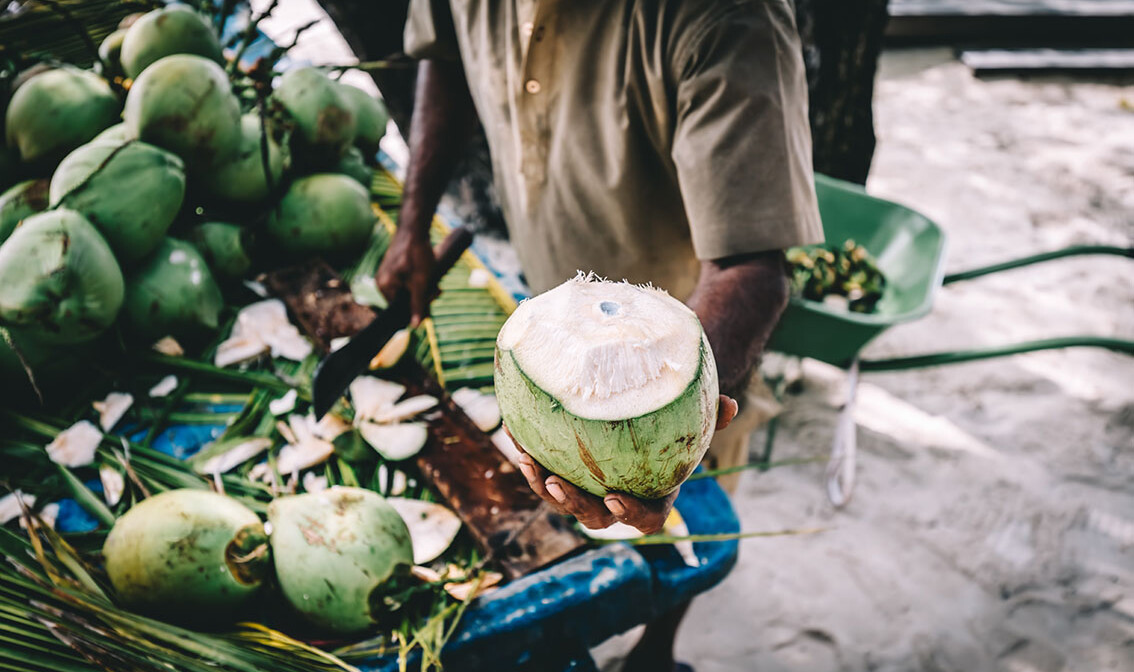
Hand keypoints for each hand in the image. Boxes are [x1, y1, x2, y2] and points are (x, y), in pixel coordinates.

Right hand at [376, 227, 435, 326]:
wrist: (415, 228)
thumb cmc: (417, 254)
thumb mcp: (421, 283)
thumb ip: (417, 304)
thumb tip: (414, 326)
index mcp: (384, 287)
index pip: (399, 310)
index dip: (417, 309)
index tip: (431, 301)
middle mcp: (381, 282)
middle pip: (404, 301)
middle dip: (422, 298)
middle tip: (437, 290)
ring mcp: (387, 275)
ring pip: (408, 291)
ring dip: (423, 290)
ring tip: (435, 282)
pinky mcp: (394, 268)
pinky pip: (406, 282)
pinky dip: (418, 281)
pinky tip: (428, 275)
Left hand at [511, 394, 737, 533]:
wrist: (650, 418)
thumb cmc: (676, 424)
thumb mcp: (696, 421)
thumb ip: (712, 418)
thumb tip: (732, 404)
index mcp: (653, 495)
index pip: (645, 520)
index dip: (629, 515)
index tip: (614, 498)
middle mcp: (618, 500)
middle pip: (592, 518)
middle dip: (572, 504)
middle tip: (556, 484)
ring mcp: (588, 490)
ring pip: (560, 500)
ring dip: (541, 485)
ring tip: (528, 460)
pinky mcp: (564, 473)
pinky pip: (543, 471)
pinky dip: (529, 455)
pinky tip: (513, 430)